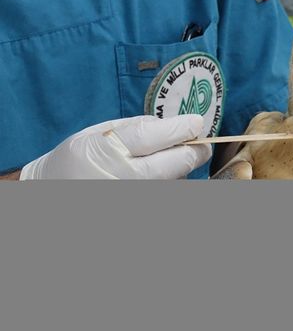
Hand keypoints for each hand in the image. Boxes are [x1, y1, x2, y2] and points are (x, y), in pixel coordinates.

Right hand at [19, 115, 211, 178]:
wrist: (54, 193)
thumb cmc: (76, 161)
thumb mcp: (95, 134)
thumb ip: (135, 127)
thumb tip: (171, 125)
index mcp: (107, 152)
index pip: (154, 136)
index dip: (181, 128)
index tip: (197, 122)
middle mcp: (124, 178)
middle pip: (178, 162)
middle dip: (194, 151)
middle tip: (200, 145)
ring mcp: (135, 196)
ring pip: (178, 180)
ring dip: (181, 169)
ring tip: (167, 163)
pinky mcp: (143, 208)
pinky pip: (168, 191)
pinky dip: (171, 183)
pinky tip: (158, 178)